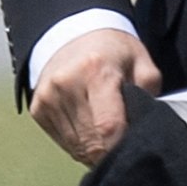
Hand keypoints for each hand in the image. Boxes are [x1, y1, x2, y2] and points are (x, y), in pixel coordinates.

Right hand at [30, 30, 164, 167]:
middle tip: (124, 139)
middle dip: (111, 150)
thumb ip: (149, 97)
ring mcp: (48, 98)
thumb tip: (143, 132)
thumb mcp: (142, 64)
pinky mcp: (37, 109)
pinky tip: (89, 126)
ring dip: (95, 149)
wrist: (75, 35)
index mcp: (96, 70)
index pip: (108, 126)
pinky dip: (80, 143)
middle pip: (92, 142)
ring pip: (77, 148)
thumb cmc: (114, 52)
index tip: (133, 149)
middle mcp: (66, 84)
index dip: (122, 146)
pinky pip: (63, 143)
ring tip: (106, 131)